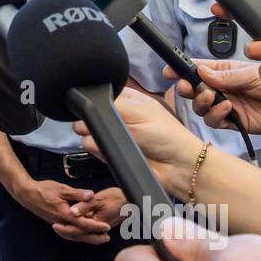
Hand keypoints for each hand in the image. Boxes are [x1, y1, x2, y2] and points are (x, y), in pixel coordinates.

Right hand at [74, 89, 202, 199]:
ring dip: (94, 136)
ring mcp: (114, 135)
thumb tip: (85, 106)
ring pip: (87, 131)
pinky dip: (97, 150)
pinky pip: (92, 148)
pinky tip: (111, 150)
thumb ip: (109, 105)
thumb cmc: (165, 134)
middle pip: (91, 113)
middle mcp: (118, 116)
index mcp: (127, 99)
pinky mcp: (112, 152)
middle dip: (92, 120)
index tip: (95, 106)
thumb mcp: (137, 111)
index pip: (100, 94)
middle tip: (108, 126)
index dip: (95, 99)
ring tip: (114, 140)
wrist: (176, 166)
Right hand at [171, 59, 260, 136]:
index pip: (197, 69)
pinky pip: (215, 121)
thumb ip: (226, 76)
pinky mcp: (233, 121)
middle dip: (187, 88)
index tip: (169, 70)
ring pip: (201, 107)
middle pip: (194, 89)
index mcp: (224, 71)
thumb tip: (201, 73)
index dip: (181, 69)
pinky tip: (226, 108)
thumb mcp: (252, 74)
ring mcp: (226, 105)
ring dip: (201, 102)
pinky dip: (216, 115)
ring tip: (210, 97)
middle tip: (187, 87)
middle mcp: (222, 88)